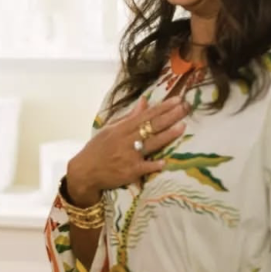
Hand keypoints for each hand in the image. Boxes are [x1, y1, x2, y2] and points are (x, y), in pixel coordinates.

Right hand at [66, 95, 186, 205]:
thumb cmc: (98, 150)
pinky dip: (154, 165)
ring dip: (167, 135)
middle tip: (186, 108)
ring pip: (151, 143)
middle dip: (170, 116)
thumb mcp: (110, 130)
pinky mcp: (129, 172)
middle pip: (151, 126)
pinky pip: (144, 167)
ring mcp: (128, 156)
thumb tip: (145, 101)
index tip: (178, 100)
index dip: (162, 107)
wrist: (84, 172)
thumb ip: (129, 117)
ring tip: (182, 126)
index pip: (145, 115)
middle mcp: (126, 140)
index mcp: (121, 128)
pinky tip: (165, 162)